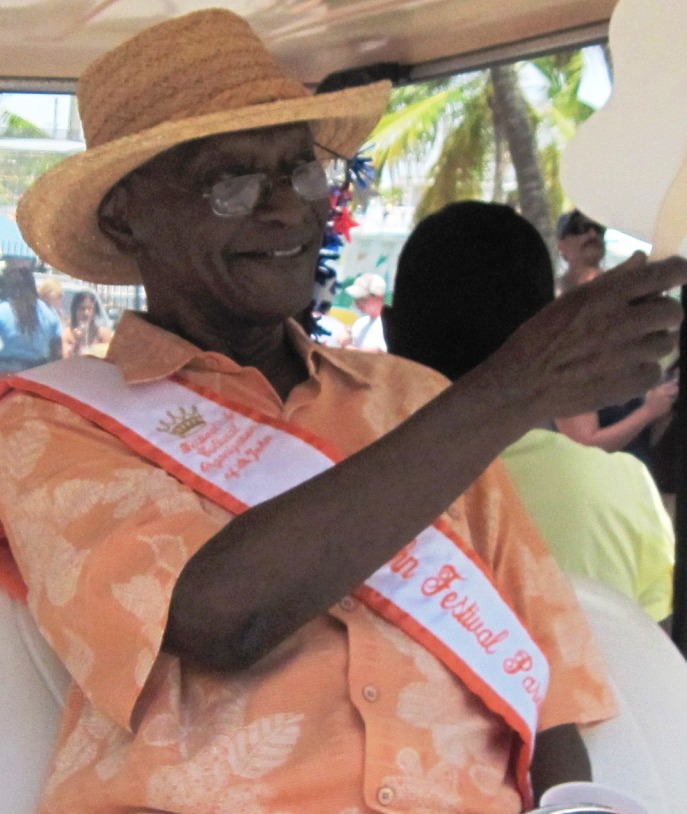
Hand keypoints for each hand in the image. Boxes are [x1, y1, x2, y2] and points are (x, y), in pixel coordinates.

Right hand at [484, 252, 686, 422]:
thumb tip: (641, 259)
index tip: (676, 275)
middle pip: (673, 311)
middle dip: (663, 312)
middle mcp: (623, 322)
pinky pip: (655, 372)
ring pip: (666, 343)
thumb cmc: (540, 337)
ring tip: (628, 348)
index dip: (676, 271)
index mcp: (607, 295)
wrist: (523, 384)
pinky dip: (642, 371)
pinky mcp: (628, 385)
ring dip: (652, 342)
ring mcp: (628, 356)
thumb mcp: (570, 300)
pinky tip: (622, 370)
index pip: (665, 274)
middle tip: (645, 320)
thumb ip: (611, 280)